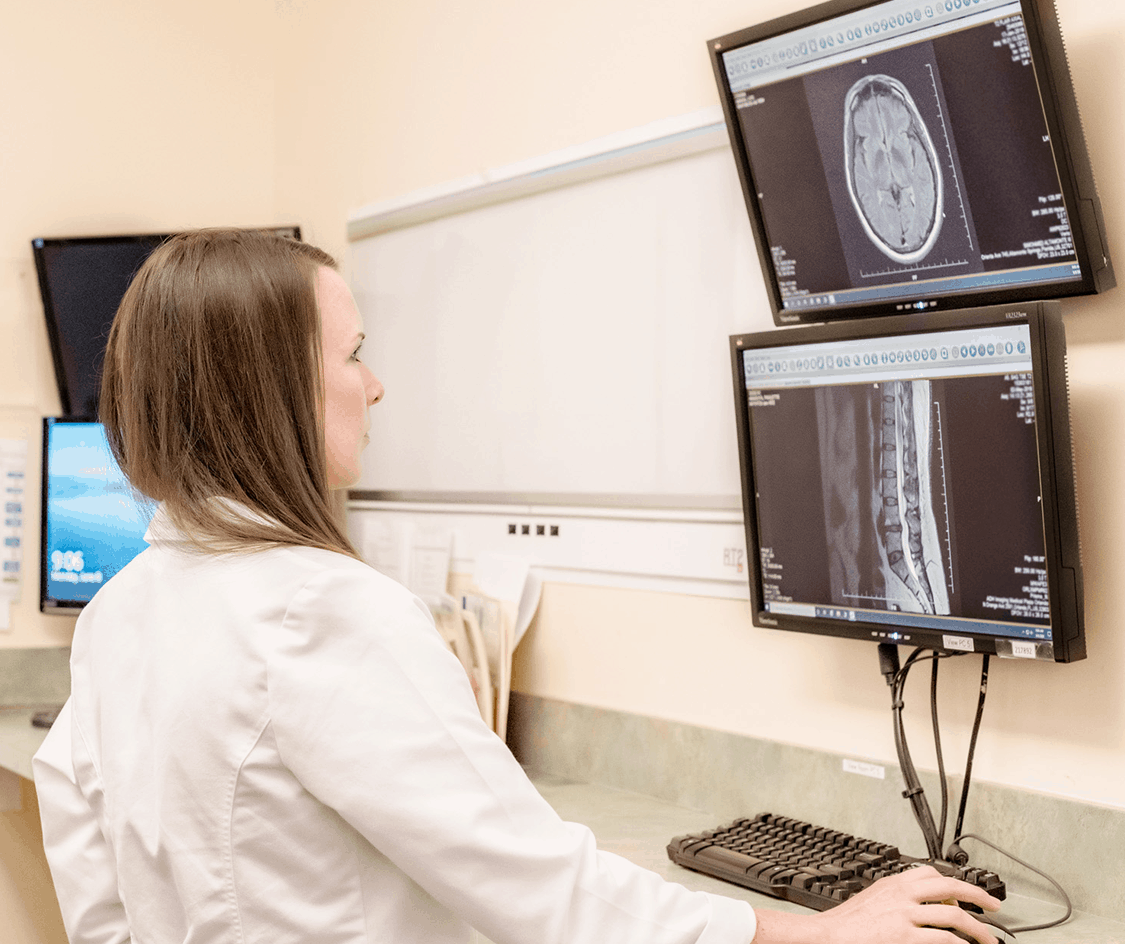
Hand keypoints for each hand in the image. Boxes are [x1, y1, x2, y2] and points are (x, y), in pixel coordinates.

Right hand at [751, 866, 1002, 943]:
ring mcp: (905, 915)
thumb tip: (915, 908)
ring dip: (978, 930)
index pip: (931, 873)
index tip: (966, 893)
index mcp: (893, 884)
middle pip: (949, 887)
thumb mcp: (871, 901)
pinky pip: (944, 939)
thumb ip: (894, 899)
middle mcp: (902, 894)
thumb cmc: (846, 925)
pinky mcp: (905, 936)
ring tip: (989, 941)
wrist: (827, 936)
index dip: (954, 883)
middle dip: (978, 895)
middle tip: (994, 907)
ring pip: (954, 915)